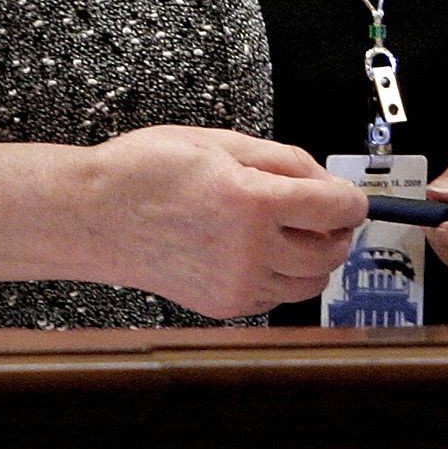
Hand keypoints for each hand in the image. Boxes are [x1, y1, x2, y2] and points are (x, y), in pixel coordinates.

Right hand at [74, 125, 366, 318]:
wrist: (94, 216)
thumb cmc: (146, 170)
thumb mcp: (221, 142)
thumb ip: (283, 160)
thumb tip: (324, 181)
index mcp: (253, 202)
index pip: (336, 209)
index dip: (354, 200)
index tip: (353, 196)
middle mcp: (249, 251)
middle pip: (331, 251)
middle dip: (338, 229)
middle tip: (325, 209)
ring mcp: (236, 285)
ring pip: (311, 282)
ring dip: (315, 256)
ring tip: (291, 229)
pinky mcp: (223, 306)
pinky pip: (277, 296)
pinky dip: (284, 276)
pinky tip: (261, 250)